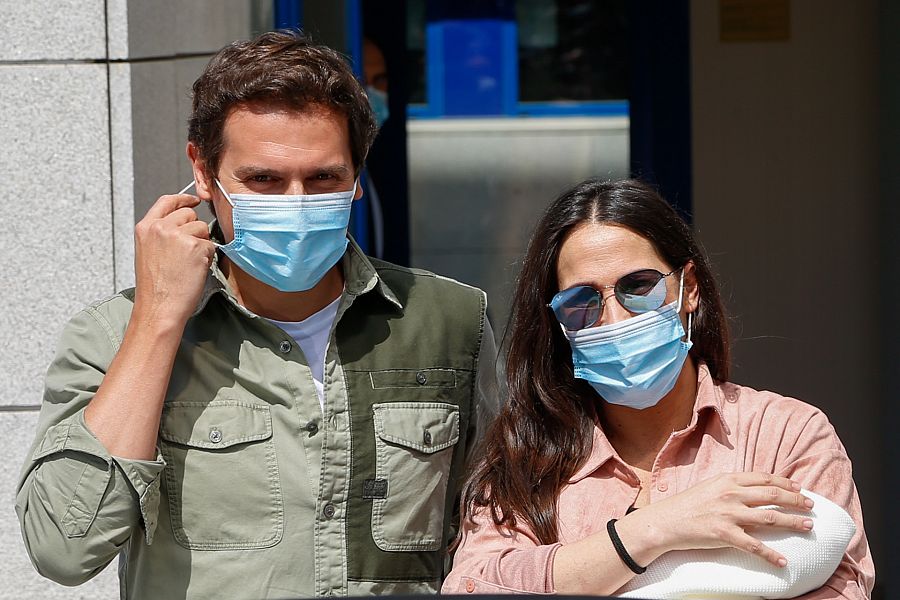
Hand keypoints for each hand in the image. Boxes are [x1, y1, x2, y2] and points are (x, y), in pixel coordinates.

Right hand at [133, 193, 215, 327]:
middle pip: (189, 214)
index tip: (193, 200)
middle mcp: (160, 227)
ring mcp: (177, 235)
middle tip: (187, 254)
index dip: (184, 199)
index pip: (167, 201)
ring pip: (202, 228)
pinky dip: (207, 258)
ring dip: (202, 245)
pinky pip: (211, 245)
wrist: (159, 308)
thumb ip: (162, 234)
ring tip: (188, 265)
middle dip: (194, 230)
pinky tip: (194, 270)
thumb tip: (184, 224)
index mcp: (145, 228)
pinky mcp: (195, 246)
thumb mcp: (149, 252)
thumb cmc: (156, 288)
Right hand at [633, 472, 813, 566]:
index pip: (764, 478)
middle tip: (811, 506)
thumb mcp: (710, 487)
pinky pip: (754, 546)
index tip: (799, 489)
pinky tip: (783, 561)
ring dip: (793, 522)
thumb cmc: (687, 504)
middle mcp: (731, 494)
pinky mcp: (725, 534)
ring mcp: (729, 514)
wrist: (666, 521)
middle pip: (772, 495)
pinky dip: (771, 555)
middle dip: (796, 501)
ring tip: (808, 527)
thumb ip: (733, 487)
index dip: (785, 483)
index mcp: (728, 480)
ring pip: (770, 518)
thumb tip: (756, 490)